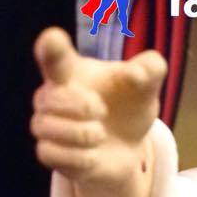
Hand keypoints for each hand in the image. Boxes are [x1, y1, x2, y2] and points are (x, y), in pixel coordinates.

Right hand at [31, 28, 166, 196]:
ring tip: (100, 134)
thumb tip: (135, 74)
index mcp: (71, 71)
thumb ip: (151, 68)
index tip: (53, 39)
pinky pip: (50, 155)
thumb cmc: (129, 105)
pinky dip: (77, 157)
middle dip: (77, 106)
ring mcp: (47, 125)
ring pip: (46, 128)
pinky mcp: (50, 153)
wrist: (129, 147)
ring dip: (79, 134)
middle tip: (101, 109)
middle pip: (48, 98)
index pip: (52, 54)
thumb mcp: (147, 86)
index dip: (51, 47)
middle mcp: (51, 96)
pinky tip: (94, 155)